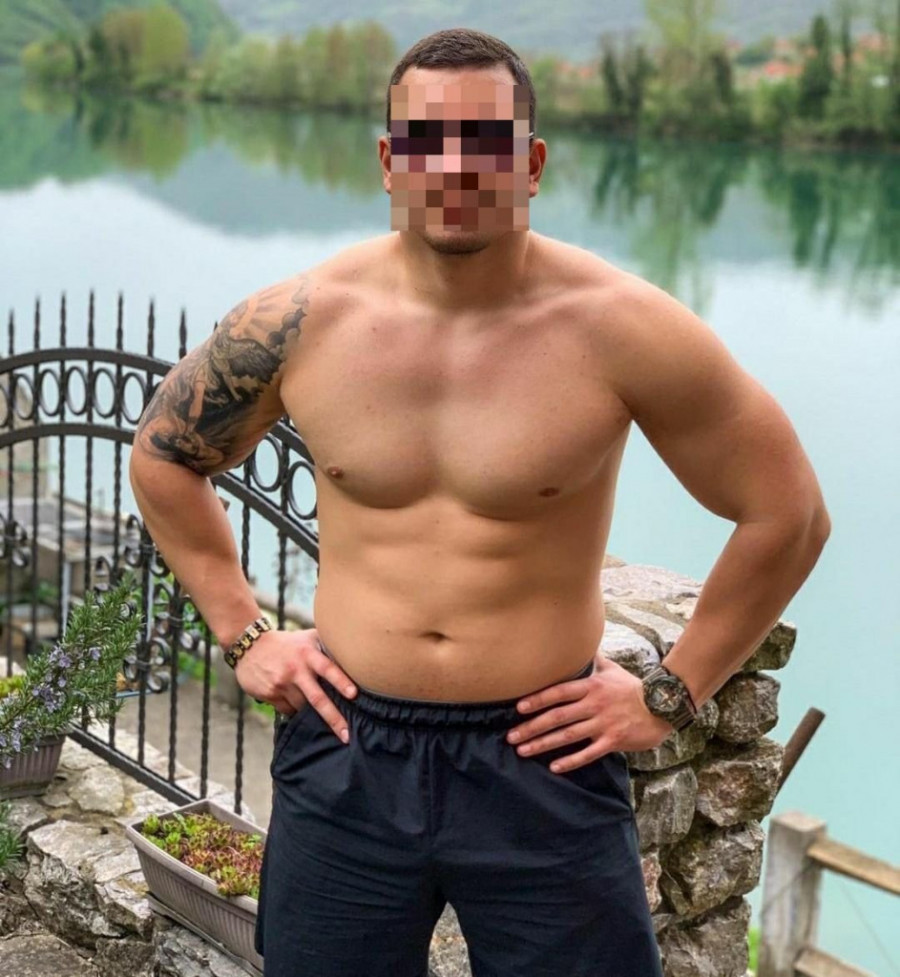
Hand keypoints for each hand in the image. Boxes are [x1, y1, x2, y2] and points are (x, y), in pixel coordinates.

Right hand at [233, 628, 356, 743]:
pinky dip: (295, 709)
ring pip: (303, 707)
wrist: (250, 646)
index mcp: (308, 654)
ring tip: (316, 709)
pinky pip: (288, 710)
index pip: (328, 668)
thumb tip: (354, 650)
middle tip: (347, 735)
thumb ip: (327, 645)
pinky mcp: (271, 694)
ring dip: (311, 713)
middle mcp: (296, 670)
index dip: (341, 681)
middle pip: (317, 698)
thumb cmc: (287, 643)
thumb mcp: (307, 638)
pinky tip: (293, 699)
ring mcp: (282, 684)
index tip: (354, 695)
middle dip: (333, 718)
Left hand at [506, 655, 675, 772]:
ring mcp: (603, 724)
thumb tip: (581, 643)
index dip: (538, 699)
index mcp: (592, 686)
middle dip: (532, 726)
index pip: (559, 692)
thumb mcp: (612, 669)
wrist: (663, 707)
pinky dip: (571, 761)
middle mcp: (594, 704)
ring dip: (544, 744)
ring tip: (523, 751)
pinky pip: (588, 753)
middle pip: (558, 716)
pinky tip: (555, 767)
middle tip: (512, 736)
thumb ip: (593, 660)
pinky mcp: (613, 741)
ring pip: (568, 736)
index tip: (518, 708)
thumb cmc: (633, 688)